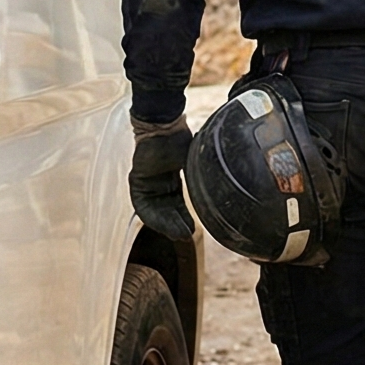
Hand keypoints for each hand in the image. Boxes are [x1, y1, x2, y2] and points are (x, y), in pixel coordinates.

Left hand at [129, 119, 194, 237]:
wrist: (164, 127)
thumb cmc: (182, 140)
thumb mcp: (196, 163)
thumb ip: (204, 175)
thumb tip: (228, 183)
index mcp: (171, 179)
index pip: (178, 205)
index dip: (184, 218)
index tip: (193, 230)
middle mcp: (158, 183)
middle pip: (166, 210)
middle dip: (176, 225)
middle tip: (186, 237)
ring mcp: (146, 182)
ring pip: (155, 211)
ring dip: (165, 225)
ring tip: (178, 235)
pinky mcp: (137, 181)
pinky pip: (141, 205)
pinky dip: (152, 217)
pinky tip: (162, 226)